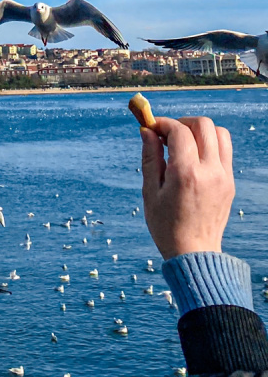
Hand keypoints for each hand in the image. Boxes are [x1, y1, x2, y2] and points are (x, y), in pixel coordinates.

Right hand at [140, 115, 233, 260]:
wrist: (194, 253)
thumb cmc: (166, 225)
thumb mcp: (150, 191)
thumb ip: (150, 157)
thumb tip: (147, 131)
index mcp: (187, 174)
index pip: (179, 131)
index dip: (162, 123)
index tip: (151, 127)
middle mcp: (210, 172)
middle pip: (203, 125)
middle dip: (182, 122)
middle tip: (167, 134)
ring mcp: (224, 177)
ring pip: (220, 134)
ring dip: (200, 131)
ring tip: (183, 144)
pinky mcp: (230, 183)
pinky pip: (224, 151)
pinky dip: (210, 145)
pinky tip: (193, 158)